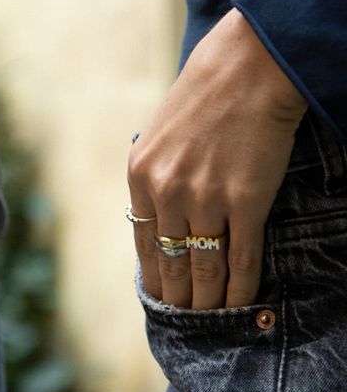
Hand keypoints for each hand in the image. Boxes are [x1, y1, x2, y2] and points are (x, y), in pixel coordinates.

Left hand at [128, 9, 306, 309]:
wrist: (249, 66)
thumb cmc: (205, 97)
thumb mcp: (158, 137)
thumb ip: (155, 181)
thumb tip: (159, 223)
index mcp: (140, 177)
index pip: (144, 246)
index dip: (156, 279)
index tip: (163, 300)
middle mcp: (166, 193)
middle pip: (172, 264)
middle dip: (180, 300)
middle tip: (185, 324)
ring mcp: (205, 199)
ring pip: (205, 269)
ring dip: (209, 302)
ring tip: (212, 323)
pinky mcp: (245, 201)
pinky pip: (240, 258)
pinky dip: (241, 287)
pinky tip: (242, 303)